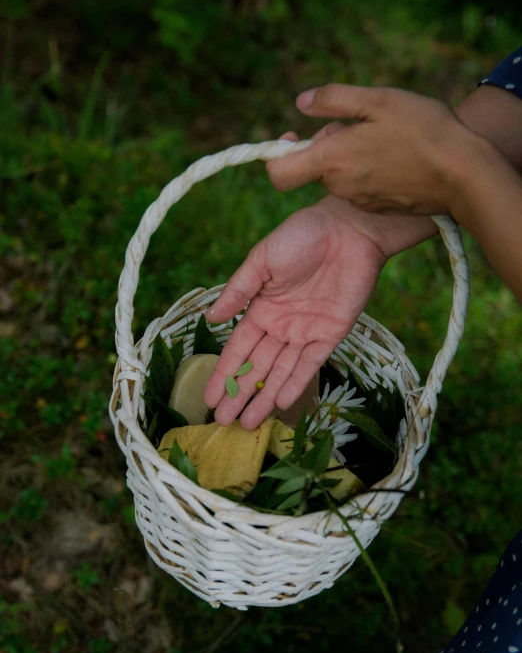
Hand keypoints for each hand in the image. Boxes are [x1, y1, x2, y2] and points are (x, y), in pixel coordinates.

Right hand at [203, 193, 386, 429]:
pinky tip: (281, 403)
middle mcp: (282, 326)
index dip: (223, 373)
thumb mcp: (261, 260)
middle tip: (223, 422)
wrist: (349, 229)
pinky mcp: (332, 334)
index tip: (208, 398)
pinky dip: (297, 383)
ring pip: (281, 372)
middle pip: (257, 367)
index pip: (238, 349)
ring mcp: (306, 332)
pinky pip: (311, 364)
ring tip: (248, 423)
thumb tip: (210, 318)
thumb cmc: (301, 236)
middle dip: (239, 394)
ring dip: (265, 397)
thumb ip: (238, 291)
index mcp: (261, 308)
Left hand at [267, 84, 483, 216]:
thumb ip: (333, 100)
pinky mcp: (378, 207)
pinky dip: (368, 170)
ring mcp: (360, 200)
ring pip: (340, 175)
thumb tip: (301, 102)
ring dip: (351, 156)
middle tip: (362, 123)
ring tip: (386, 137)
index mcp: (333, 160)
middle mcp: (341, 186)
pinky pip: (360, 186)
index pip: (279, 175)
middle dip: (329, 144)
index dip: (279, 157)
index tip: (293, 138)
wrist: (463, 175)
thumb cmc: (423, 131)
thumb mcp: (377, 99)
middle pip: (316, 167)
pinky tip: (396, 156)